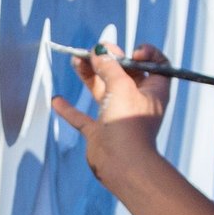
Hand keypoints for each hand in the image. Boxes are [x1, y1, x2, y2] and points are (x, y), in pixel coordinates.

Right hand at [49, 37, 170, 175]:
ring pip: (102, 90)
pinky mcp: (100, 132)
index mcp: (153, 91)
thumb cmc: (130, 125)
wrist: (122, 164)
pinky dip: (70, 109)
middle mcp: (136, 102)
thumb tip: (99, 51)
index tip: (131, 52)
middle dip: (108, 60)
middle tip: (93, 50)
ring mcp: (117, 117)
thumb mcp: (122, 85)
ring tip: (76, 60)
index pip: (156, 65)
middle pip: (123, 74)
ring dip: (89, 75)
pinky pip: (83, 117)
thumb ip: (109, 66)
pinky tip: (58, 100)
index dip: (145, 55)